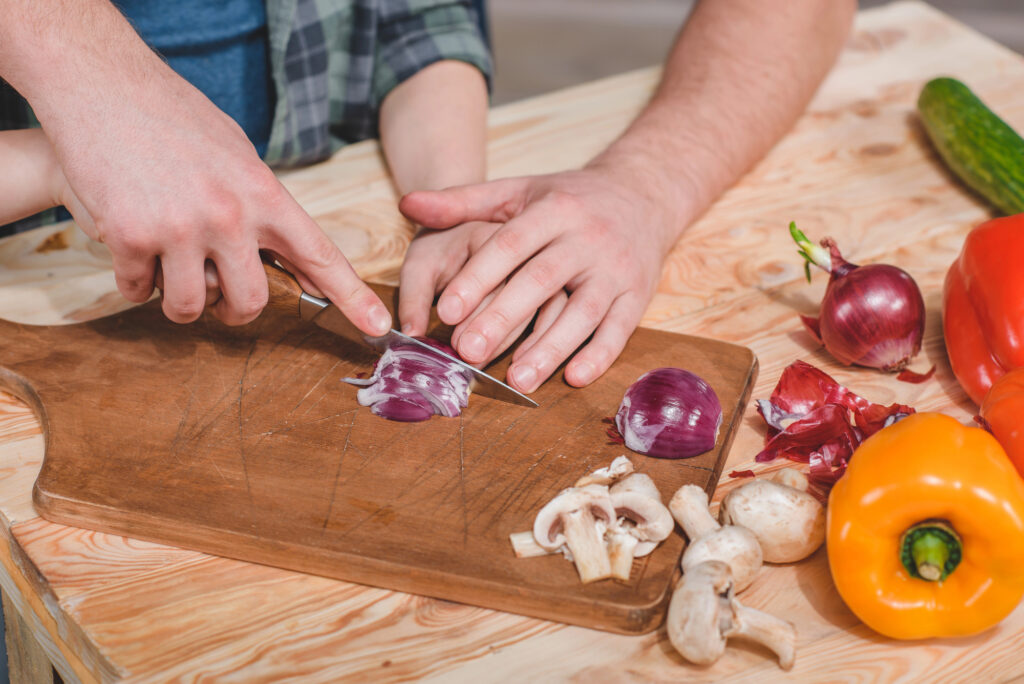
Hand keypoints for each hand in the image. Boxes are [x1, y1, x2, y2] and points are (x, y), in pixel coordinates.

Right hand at [48, 59, 388, 334]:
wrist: (102, 83)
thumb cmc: (174, 117)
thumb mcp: (237, 155)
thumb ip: (265, 207)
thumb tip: (293, 256)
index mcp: (264, 194)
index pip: (320, 255)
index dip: (352, 296)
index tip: (377, 328)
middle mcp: (230, 217)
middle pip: (251, 302)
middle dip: (234, 310)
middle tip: (218, 293)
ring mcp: (180, 229)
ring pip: (190, 307)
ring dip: (178, 300)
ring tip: (168, 265)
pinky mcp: (129, 237)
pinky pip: (138, 290)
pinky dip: (133, 279)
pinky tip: (130, 244)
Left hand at [398, 165, 680, 392]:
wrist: (645, 194)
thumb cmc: (568, 199)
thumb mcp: (519, 191)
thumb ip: (463, 201)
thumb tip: (407, 204)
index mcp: (554, 209)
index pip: (511, 243)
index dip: (478, 277)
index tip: (445, 309)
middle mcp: (588, 238)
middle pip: (542, 281)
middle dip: (504, 317)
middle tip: (468, 351)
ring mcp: (616, 268)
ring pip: (584, 311)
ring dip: (550, 347)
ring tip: (517, 379)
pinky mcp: (638, 295)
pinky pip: (620, 328)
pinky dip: (599, 355)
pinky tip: (574, 378)